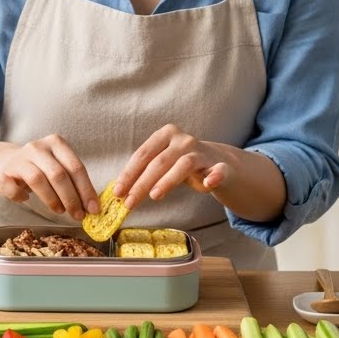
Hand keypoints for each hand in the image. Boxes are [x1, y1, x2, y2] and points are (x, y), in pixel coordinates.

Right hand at [0, 134, 100, 218]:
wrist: (4, 162)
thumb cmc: (39, 168)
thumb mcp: (57, 166)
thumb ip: (73, 181)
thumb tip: (91, 206)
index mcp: (56, 143)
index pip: (76, 167)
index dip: (86, 190)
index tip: (93, 209)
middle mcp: (38, 147)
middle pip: (58, 174)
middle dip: (71, 198)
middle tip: (78, 215)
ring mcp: (19, 158)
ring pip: (38, 180)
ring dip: (52, 200)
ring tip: (60, 211)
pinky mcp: (3, 171)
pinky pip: (12, 187)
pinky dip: (20, 196)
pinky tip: (25, 199)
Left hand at [112, 124, 236, 209]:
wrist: (218, 163)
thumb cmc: (181, 164)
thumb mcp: (162, 164)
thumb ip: (144, 173)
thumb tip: (119, 193)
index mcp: (165, 135)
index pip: (143, 154)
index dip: (129, 173)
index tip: (118, 192)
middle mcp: (183, 140)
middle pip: (159, 162)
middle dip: (141, 183)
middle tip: (129, 202)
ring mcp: (202, 152)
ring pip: (183, 165)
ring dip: (168, 181)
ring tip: (154, 195)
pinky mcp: (220, 166)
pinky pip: (219, 170)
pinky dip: (215, 176)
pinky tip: (208, 183)